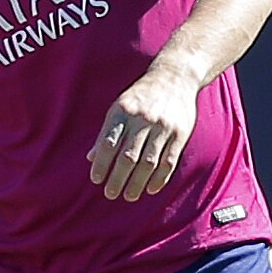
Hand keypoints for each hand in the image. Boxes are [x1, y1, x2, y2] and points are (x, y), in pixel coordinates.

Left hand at [87, 67, 198, 201]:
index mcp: (123, 111)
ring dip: (137, 183)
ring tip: (129, 196)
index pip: (109, 143)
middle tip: (110, 194)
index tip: (96, 180)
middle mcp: (142, 119)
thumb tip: (91, 157)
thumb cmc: (142, 95)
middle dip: (117, 179)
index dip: (101, 164)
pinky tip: (150, 189)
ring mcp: (163, 127)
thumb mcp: (119, 106)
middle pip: (127, 157)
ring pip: (148, 162)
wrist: (175, 76)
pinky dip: (159, 178)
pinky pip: (168, 161)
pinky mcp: (180, 134)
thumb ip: (106, 132)